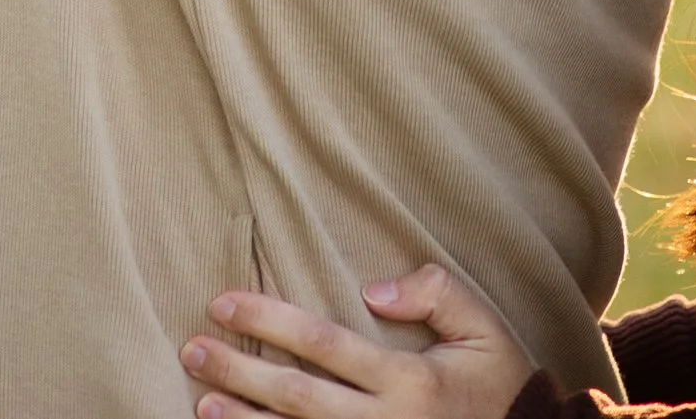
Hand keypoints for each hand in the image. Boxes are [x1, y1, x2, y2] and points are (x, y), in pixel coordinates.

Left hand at [181, 268, 532, 418]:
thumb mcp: (483, 328)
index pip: (323, 344)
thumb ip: (434, 292)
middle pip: (297, 397)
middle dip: (239, 373)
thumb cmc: (503, 386)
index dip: (270, 321)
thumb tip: (373, 288)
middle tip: (193, 349)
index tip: (223, 301)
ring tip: (201, 406)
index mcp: (408, 382)